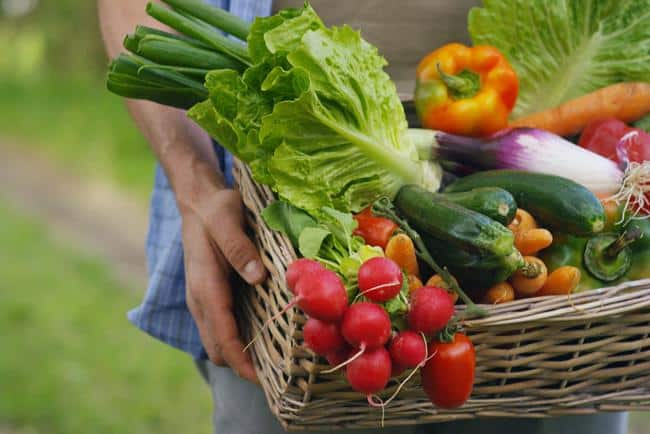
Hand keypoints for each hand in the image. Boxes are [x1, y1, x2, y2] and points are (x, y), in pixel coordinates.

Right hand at [181, 188, 266, 382]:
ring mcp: (203, 299)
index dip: (242, 363)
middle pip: (218, 348)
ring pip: (218, 341)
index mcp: (205, 286)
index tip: (264, 381)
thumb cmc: (215, 209)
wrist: (197, 201)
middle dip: (243, 366)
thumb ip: (238, 247)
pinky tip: (263, 335)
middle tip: (279, 373)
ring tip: (275, 362)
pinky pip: (221, 327)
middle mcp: (200, 299)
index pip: (222, 336)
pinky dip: (237, 340)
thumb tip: (257, 277)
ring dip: (240, 356)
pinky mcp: (209, 296)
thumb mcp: (227, 219)